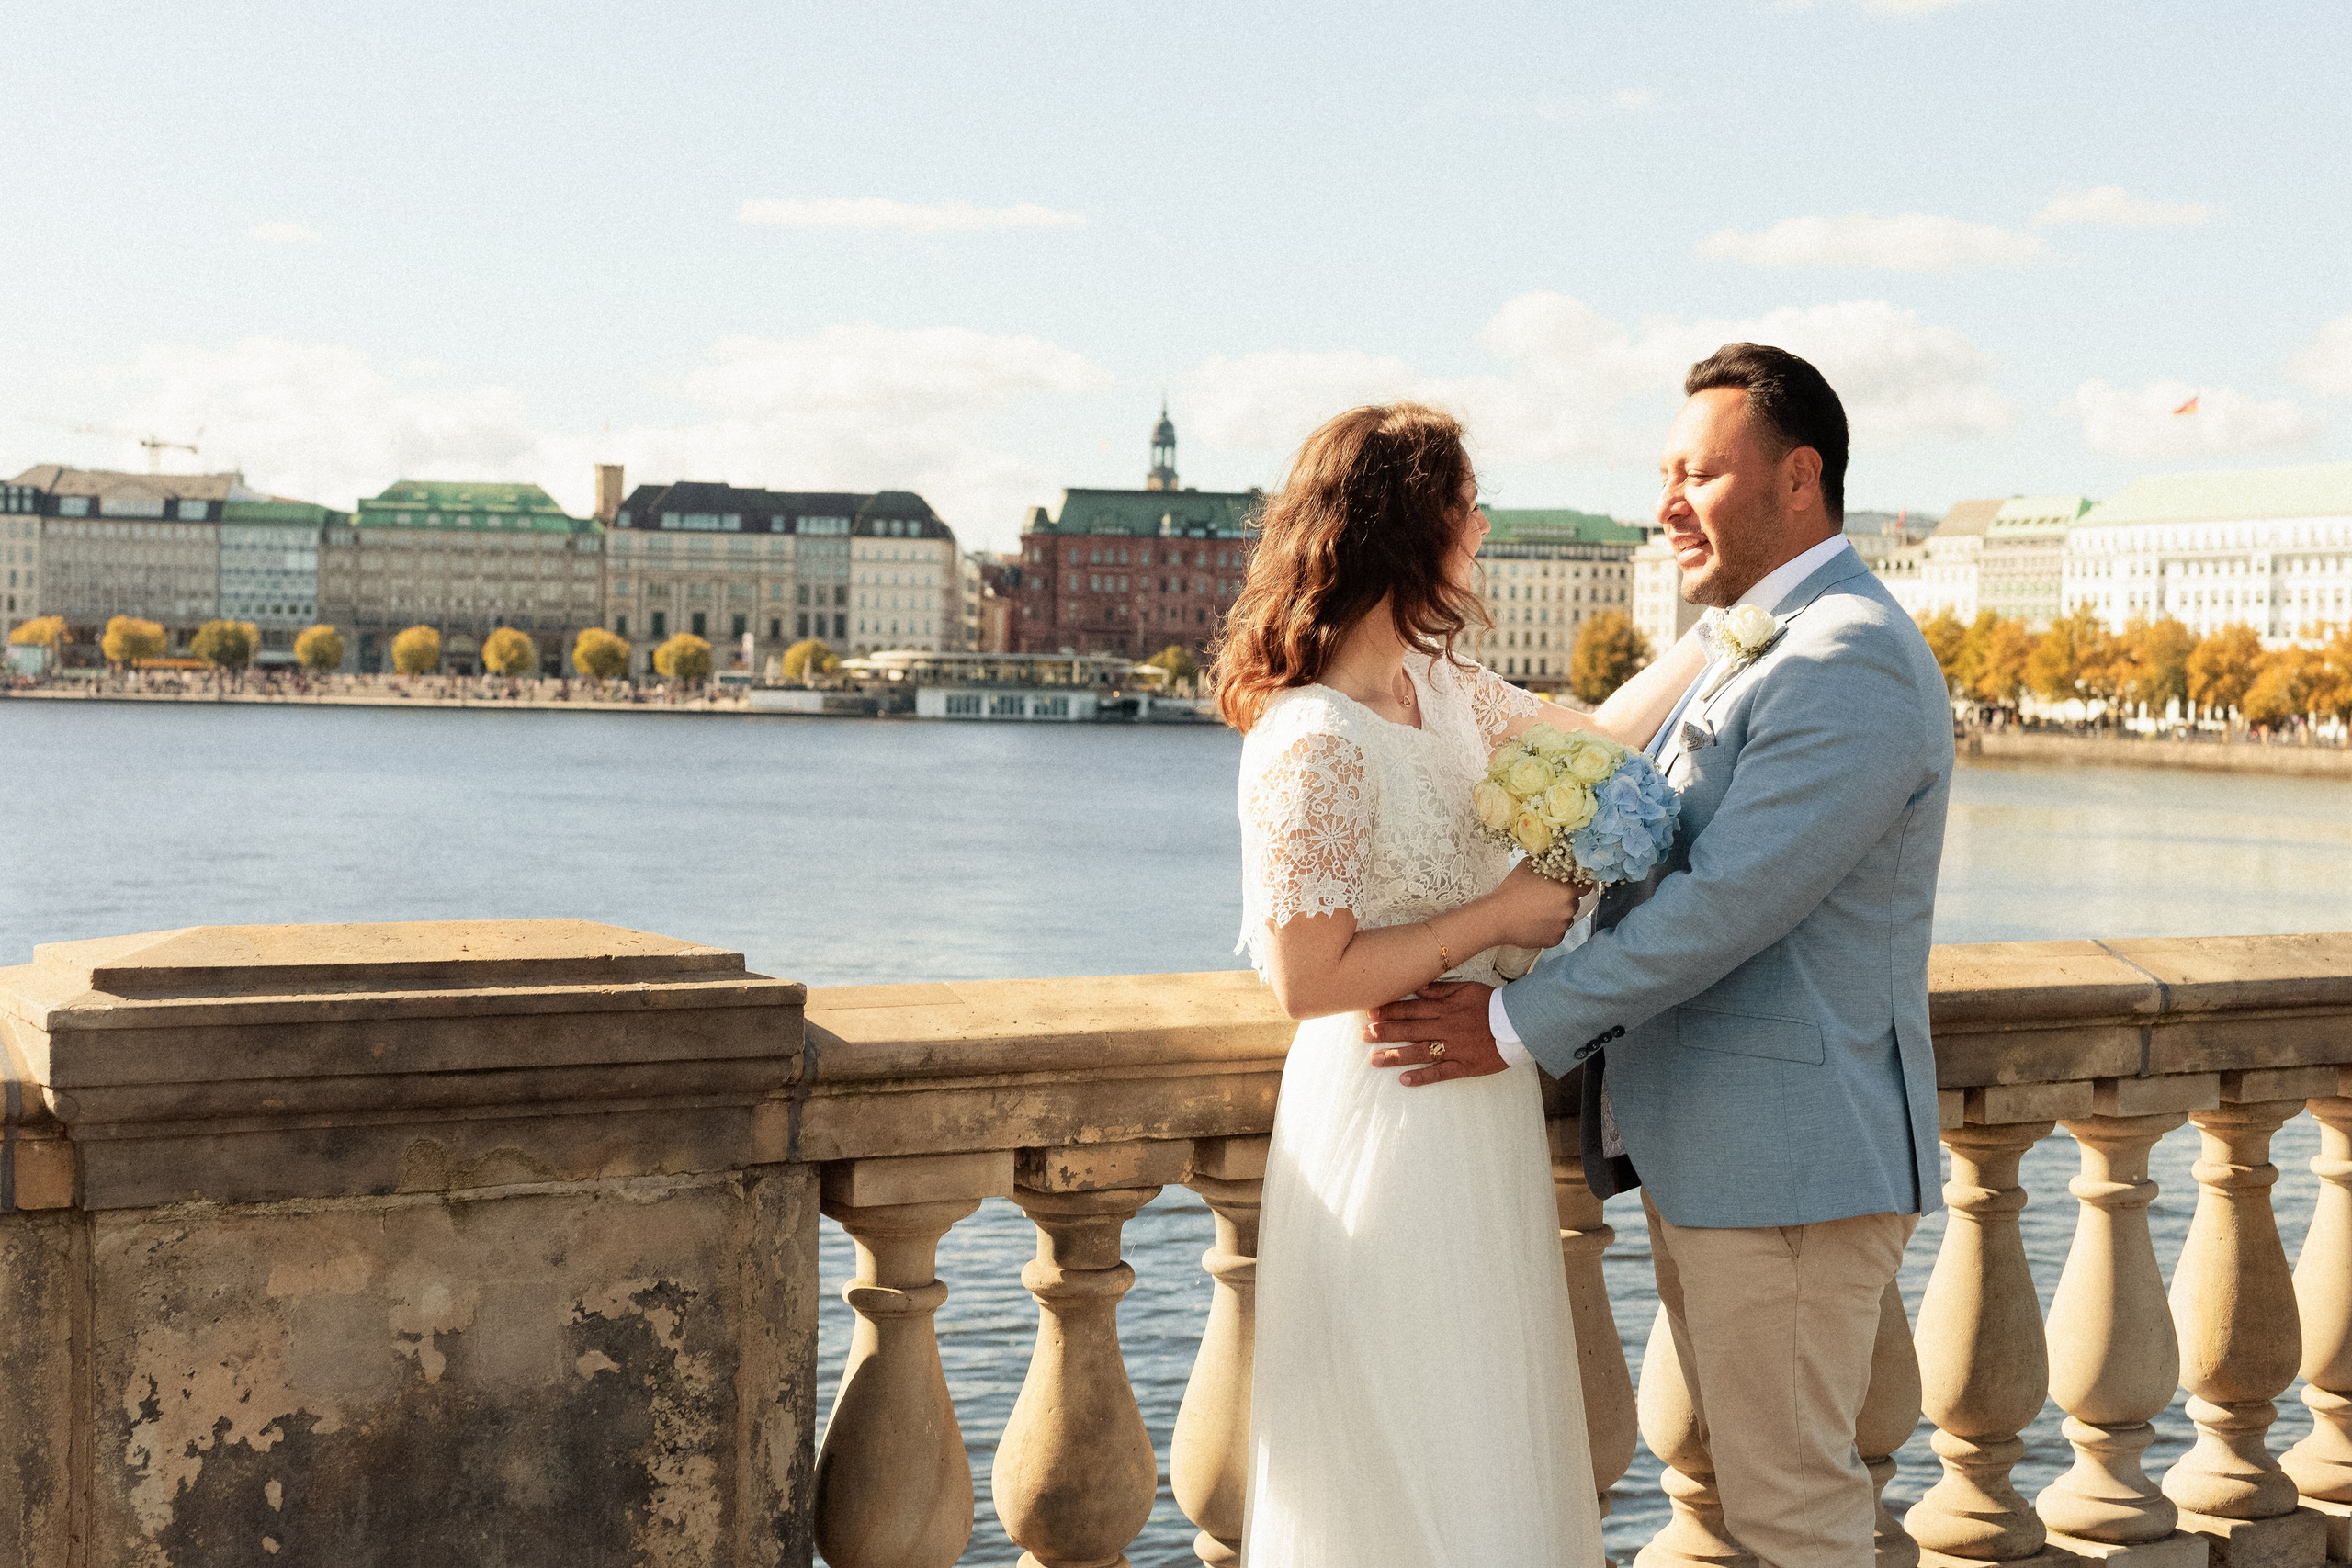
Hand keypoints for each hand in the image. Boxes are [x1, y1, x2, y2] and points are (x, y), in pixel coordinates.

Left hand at [1365, 981, 1507, 1086]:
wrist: (1520, 1022)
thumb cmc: (1491, 1003)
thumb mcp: (1465, 989)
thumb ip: (1439, 989)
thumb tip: (1415, 987)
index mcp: (1445, 1008)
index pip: (1411, 1009)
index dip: (1389, 1011)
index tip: (1370, 1013)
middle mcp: (1446, 1027)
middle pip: (1410, 1030)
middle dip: (1385, 1032)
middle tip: (1364, 1036)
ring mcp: (1454, 1048)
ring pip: (1419, 1052)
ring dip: (1395, 1056)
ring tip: (1373, 1060)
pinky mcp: (1465, 1065)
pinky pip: (1440, 1073)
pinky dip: (1422, 1077)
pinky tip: (1404, 1080)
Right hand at [1484, 861, 1588, 949]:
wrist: (1498, 917)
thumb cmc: (1512, 889)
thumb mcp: (1530, 866)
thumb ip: (1548, 863)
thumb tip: (1555, 858)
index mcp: (1567, 891)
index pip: (1586, 886)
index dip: (1579, 884)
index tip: (1571, 884)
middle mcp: (1569, 910)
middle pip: (1574, 903)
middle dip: (1564, 900)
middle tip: (1546, 898)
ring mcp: (1562, 927)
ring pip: (1565, 918)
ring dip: (1557, 915)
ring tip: (1537, 912)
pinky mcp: (1554, 941)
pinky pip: (1557, 932)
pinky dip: (1549, 928)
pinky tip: (1535, 923)